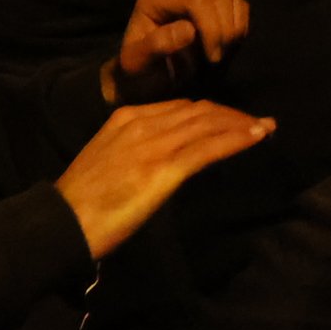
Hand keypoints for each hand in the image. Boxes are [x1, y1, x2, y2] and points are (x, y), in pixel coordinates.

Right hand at [53, 99, 275, 258]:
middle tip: (258, 123)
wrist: (63, 222)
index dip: (211, 112)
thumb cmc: (83, 202)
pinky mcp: (164, 169)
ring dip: (242, 125)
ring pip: (208, 125)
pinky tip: (258, 137)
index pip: (180, 107)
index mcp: (127, 118)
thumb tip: (160, 158)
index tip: (231, 120)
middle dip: (232, 115)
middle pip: (199, 111)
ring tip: (267, 128)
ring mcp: (154, 144)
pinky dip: (237, 140)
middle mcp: (143, 123)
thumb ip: (135, 150)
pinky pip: (209, 148)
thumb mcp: (108, 160)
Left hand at [102, 0, 249, 101]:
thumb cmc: (139, 72)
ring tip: (220, 52)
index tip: (213, 58)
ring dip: (234, 27)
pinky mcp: (211, 0)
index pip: (196, 1)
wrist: (145, 76)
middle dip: (224, 31)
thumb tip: (188, 29)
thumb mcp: (138, 64)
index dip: (212, 28)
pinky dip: (239, 25)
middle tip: (215, 59)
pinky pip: (238, 3)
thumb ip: (157, 45)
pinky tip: (226, 45)